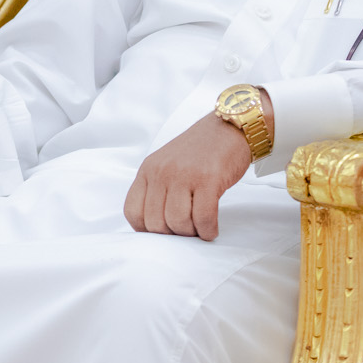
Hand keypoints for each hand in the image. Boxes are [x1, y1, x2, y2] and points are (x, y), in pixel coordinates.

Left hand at [124, 105, 261, 240]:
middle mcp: (162, 171)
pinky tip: (212, 228)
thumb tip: (156, 228)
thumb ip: (157, 190)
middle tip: (187, 230)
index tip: (163, 232)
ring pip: (177, 222)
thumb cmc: (201, 151)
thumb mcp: (167, 165)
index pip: (132, 212)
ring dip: (191, 233)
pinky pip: (203, 218)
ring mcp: (184, 174)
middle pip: (155, 223)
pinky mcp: (208, 179)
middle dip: (173, 234)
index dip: (146, 230)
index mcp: (148, 169)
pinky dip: (208, 230)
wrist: (229, 128)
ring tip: (200, 227)